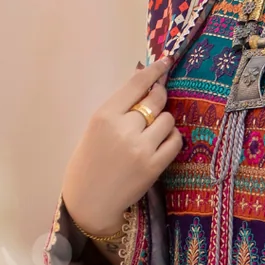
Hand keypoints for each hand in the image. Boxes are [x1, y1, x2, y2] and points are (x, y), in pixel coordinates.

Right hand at [60, 61, 181, 253]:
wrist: (89, 202)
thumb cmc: (88, 162)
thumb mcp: (95, 128)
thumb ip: (118, 107)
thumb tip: (142, 78)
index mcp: (104, 116)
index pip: (136, 84)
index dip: (154, 70)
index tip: (166, 61)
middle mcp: (123, 129)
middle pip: (156, 99)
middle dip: (159, 97)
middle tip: (156, 103)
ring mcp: (141, 148)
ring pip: (168, 120)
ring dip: (164, 123)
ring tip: (151, 134)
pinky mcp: (154, 166)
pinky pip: (175, 141)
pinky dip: (171, 139)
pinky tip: (160, 144)